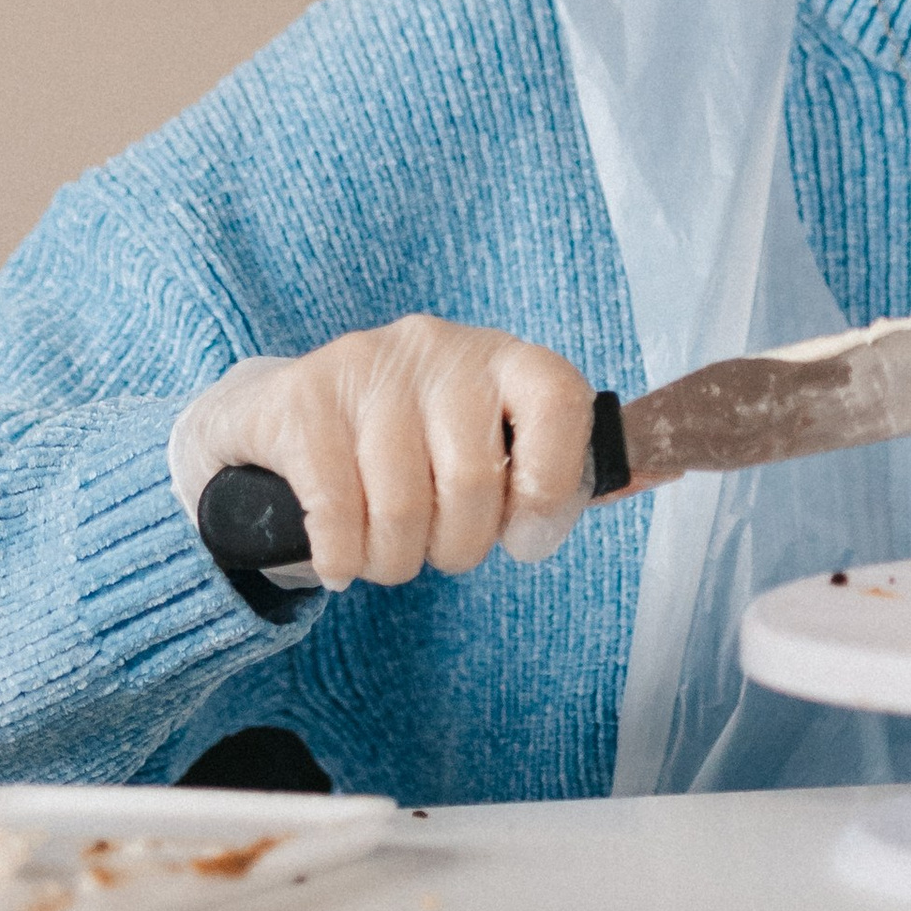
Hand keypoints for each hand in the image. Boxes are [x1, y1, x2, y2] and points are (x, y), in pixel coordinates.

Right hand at [168, 317, 595, 591]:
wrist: (283, 415)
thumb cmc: (410, 448)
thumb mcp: (485, 446)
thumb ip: (550, 473)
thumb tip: (627, 490)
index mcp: (504, 359)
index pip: (560, 403)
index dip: (551, 489)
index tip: (525, 539)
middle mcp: (440, 348)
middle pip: (472, 483)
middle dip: (456, 549)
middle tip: (435, 549)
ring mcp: (366, 366)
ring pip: (402, 510)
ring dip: (393, 562)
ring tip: (384, 551)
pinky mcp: (302, 399)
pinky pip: (336, 515)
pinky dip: (342, 559)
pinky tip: (339, 556)